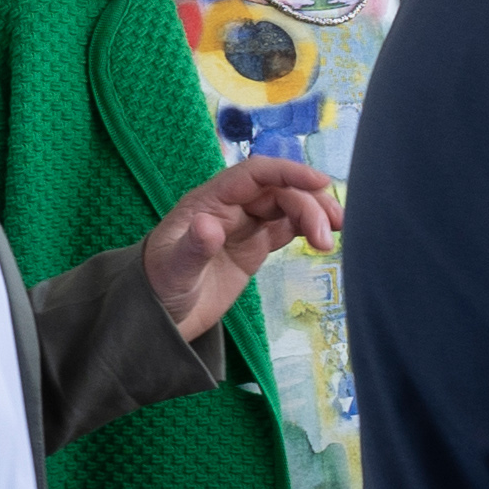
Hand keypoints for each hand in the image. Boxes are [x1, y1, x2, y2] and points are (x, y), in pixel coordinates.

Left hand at [140, 158, 342, 338]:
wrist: (157, 317)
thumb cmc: (158, 287)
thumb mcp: (173, 270)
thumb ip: (193, 248)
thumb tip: (210, 225)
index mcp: (210, 201)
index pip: (255, 174)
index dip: (288, 172)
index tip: (319, 181)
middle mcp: (230, 207)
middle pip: (279, 191)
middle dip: (308, 205)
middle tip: (328, 236)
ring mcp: (244, 226)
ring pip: (288, 207)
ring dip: (314, 215)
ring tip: (331, 239)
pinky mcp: (255, 246)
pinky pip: (287, 227)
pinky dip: (308, 228)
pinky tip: (324, 237)